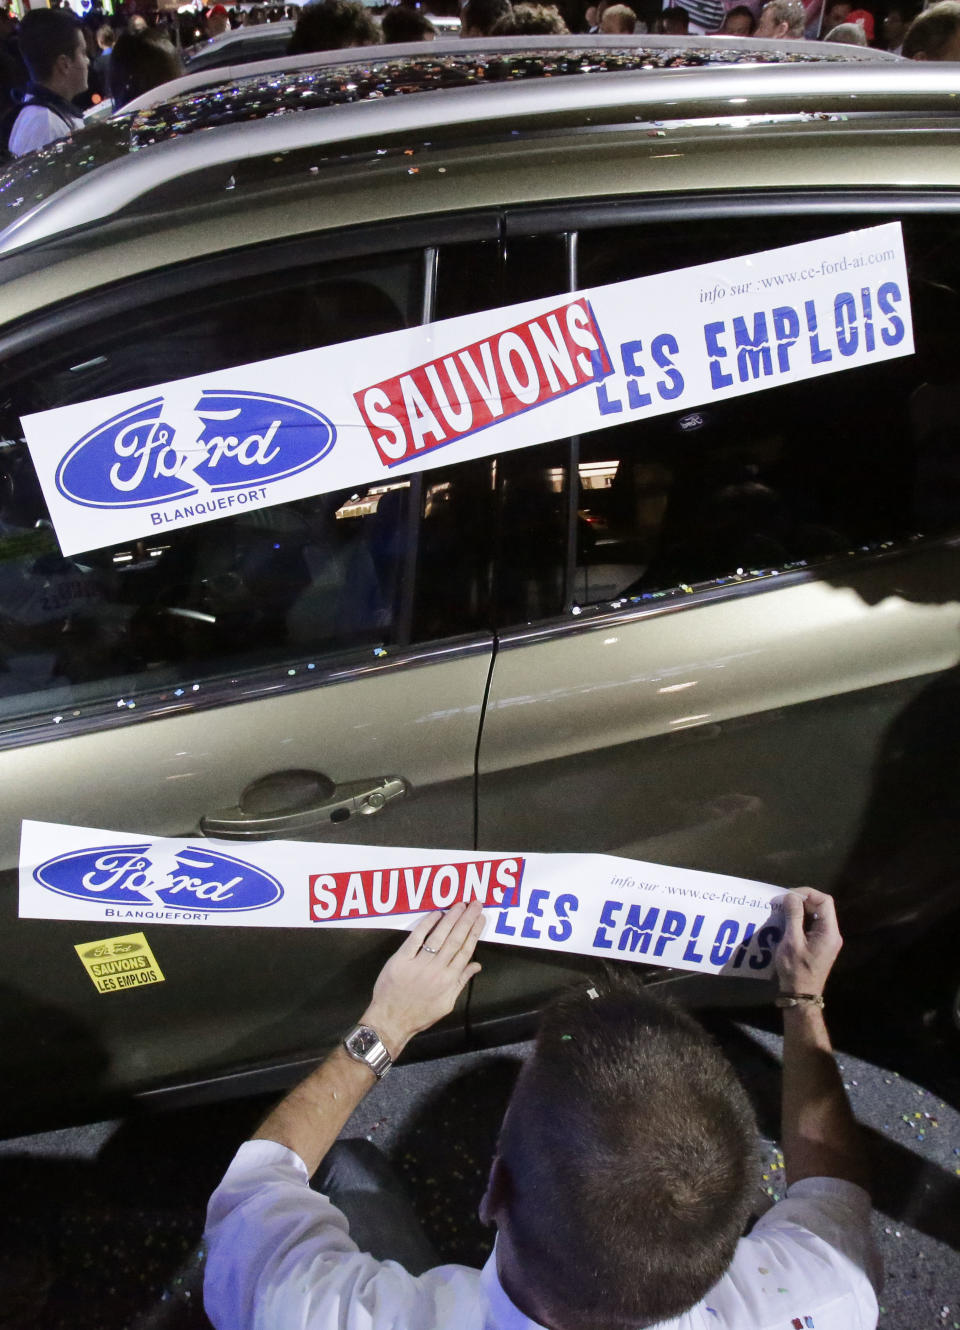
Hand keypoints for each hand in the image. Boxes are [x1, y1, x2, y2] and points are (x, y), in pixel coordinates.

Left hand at [360, 900, 485, 1057]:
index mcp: (449, 980)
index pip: (466, 951)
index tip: (481, 918)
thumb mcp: (446, 1004)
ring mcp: (418, 964)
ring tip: (460, 905)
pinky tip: (436, 914)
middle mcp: (437, 970)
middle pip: (455, 939)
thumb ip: (461, 982)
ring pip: (439, 936)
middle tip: (475, 903)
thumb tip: (476, 965)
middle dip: (467, 919)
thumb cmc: (420, 1015)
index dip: (474, 932)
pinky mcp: (401, 959)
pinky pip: (416, 938)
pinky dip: (426, 924)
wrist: (391, 1022)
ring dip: (451, 918)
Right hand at [775, 887, 842, 996]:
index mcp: (829, 932)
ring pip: (816, 915)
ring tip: (782, 911)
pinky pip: (813, 926)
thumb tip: (791, 896)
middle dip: (802, 901)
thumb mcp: (791, 941)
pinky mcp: (820, 945)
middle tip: (783, 903)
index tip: (788, 896)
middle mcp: (832, 934)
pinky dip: (800, 921)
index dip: (807, 893)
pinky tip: (787, 923)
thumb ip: (793, 916)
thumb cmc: (796, 969)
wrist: (801, 995)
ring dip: (800, 911)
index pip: (825, 900)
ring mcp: (827, 940)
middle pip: (822, 906)